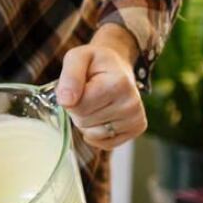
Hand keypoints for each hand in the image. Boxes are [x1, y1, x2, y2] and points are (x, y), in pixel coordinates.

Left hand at [56, 24, 145, 149]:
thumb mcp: (77, 58)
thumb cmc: (94, 62)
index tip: (77, 86)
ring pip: (93, 134)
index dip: (70, 98)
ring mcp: (136, 117)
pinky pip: (105, 143)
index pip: (78, 107)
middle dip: (77, 109)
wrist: (117, 65)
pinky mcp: (137, 128)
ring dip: (86, 121)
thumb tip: (66, 101)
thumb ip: (69, 77)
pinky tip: (101, 116)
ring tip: (95, 103)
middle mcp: (131, 103)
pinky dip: (97, 133)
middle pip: (84, 121)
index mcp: (118, 84)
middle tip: (87, 93)